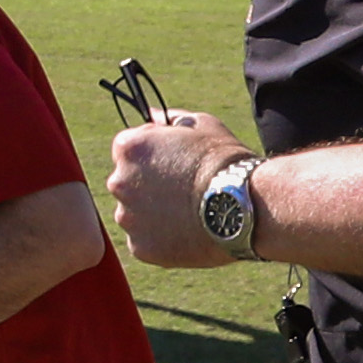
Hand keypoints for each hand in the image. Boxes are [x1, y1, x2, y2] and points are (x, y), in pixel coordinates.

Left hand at [105, 109, 249, 269]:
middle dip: (148, 185)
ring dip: (153, 213)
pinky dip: (162, 238)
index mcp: (128, 148)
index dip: (152, 154)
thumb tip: (152, 114)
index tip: (174, 162)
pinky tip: (188, 231)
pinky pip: (146, 241)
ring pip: (135, 215)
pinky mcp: (140, 248)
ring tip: (189, 213)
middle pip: (127, 183)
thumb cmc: (224, 161)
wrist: (243, 206)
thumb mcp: (200, 124)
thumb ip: (168, 119)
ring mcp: (128, 218)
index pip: (126, 149)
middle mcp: (119, 182)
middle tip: (183, 190)